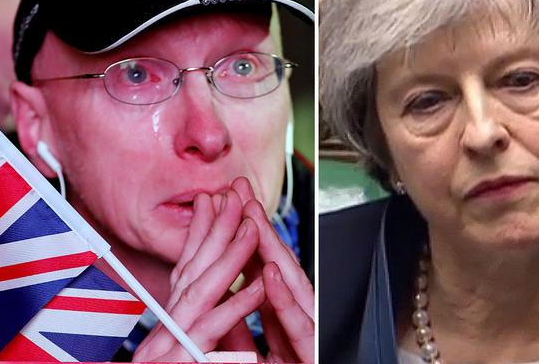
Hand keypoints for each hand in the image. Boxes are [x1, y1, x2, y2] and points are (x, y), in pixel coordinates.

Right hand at [134, 189, 263, 360]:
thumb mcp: (184, 352)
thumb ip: (199, 328)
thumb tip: (216, 299)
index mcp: (169, 325)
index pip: (186, 270)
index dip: (202, 233)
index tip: (215, 200)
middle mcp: (165, 330)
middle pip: (192, 271)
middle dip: (216, 229)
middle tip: (234, 194)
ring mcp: (169, 347)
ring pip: (201, 293)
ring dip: (229, 257)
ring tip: (252, 227)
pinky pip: (210, 335)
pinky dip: (235, 308)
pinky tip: (256, 287)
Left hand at [233, 177, 314, 362]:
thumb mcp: (258, 355)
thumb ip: (243, 331)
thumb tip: (226, 301)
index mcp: (282, 323)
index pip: (260, 274)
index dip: (242, 239)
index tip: (226, 206)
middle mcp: (299, 323)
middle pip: (276, 270)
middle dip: (256, 228)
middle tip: (240, 191)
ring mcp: (310, 336)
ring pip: (291, 288)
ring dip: (270, 251)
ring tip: (251, 217)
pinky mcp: (313, 354)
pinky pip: (298, 328)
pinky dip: (284, 299)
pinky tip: (270, 273)